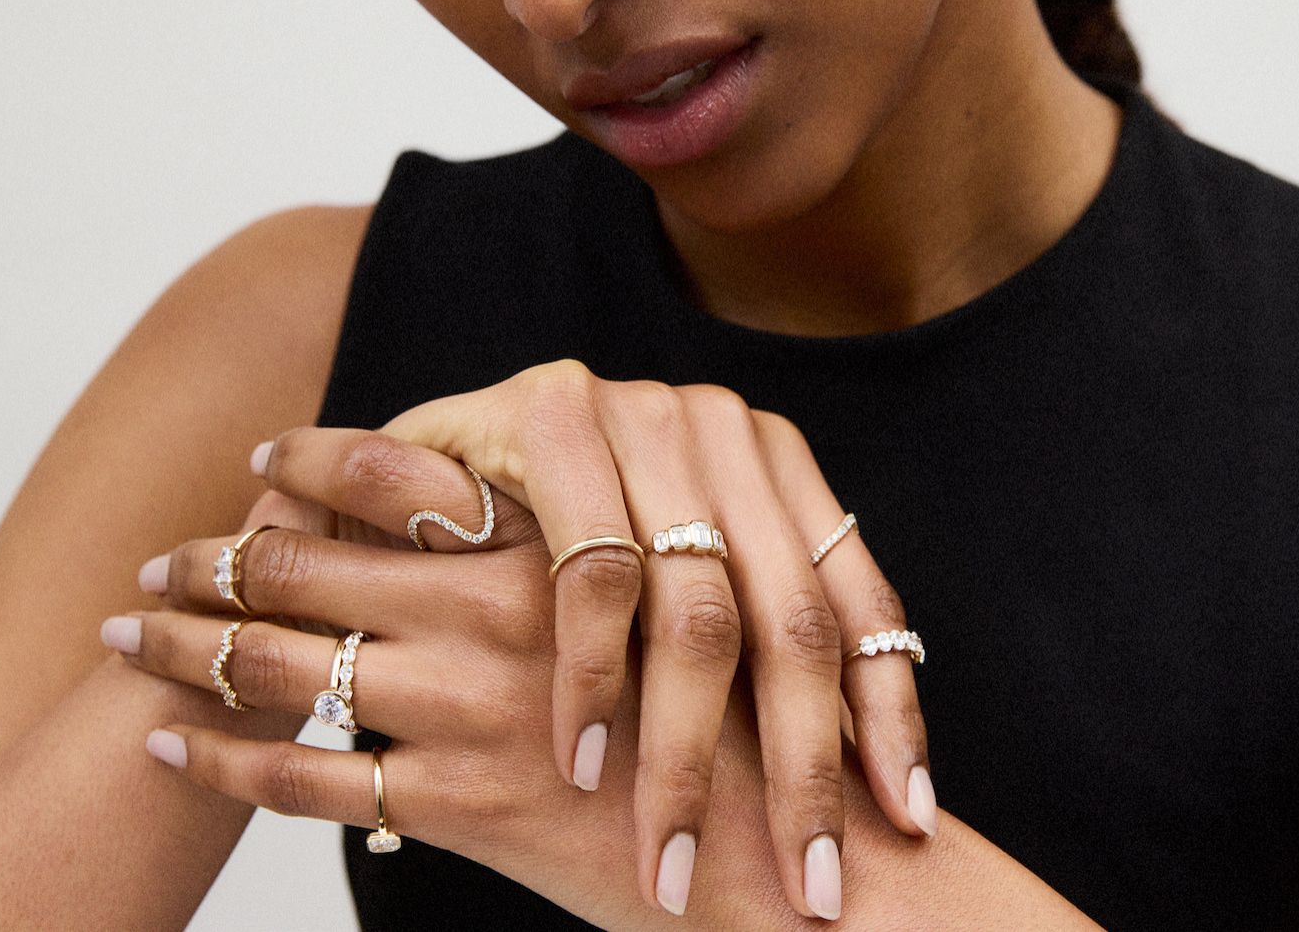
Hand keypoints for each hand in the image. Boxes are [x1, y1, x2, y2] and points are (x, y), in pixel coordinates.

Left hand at [111, 454, 933, 924]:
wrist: (786, 869)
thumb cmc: (743, 740)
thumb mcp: (673, 613)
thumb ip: (581, 563)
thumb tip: (497, 527)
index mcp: (554, 545)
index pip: (393, 477)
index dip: (308, 464)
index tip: (260, 459)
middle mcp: (502, 609)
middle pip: (309, 564)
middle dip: (211, 556)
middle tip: (150, 560)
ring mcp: (473, 705)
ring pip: (282, 659)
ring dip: (185, 645)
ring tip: (126, 636)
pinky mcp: (456, 802)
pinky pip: (299, 776)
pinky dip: (218, 758)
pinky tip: (165, 745)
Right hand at [330, 360, 932, 918]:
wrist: (391, 468)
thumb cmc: (541, 546)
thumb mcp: (661, 590)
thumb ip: (744, 651)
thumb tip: (868, 788)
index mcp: (775, 466)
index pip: (859, 601)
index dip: (889, 716)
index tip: (908, 822)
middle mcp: (725, 431)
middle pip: (793, 622)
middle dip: (803, 769)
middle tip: (810, 884)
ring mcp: (644, 414)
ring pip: (700, 615)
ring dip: (686, 755)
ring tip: (673, 857)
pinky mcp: (555, 416)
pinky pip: (595, 575)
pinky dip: (592, 681)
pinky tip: (584, 764)